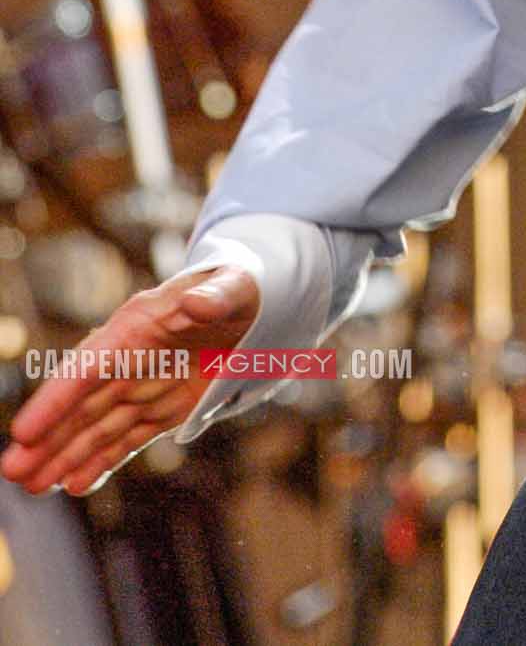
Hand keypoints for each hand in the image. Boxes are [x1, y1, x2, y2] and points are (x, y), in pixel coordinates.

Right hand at [0, 263, 259, 496]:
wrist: (255, 303)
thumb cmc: (240, 286)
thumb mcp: (234, 285)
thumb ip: (215, 296)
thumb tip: (194, 303)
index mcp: (138, 325)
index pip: (89, 366)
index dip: (56, 398)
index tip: (25, 430)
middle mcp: (130, 358)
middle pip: (82, 404)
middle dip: (47, 438)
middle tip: (12, 470)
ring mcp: (144, 386)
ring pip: (97, 427)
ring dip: (65, 456)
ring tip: (32, 486)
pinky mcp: (162, 408)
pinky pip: (126, 438)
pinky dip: (101, 461)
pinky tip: (74, 483)